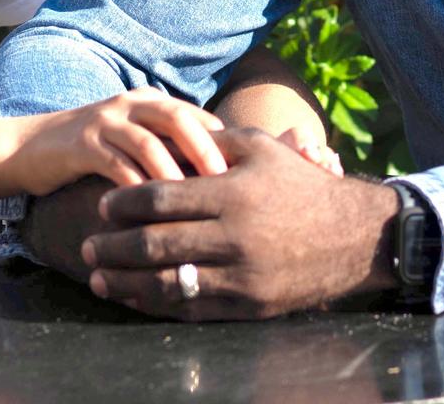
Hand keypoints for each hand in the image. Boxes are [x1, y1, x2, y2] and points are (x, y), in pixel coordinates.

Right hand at [3, 87, 226, 196]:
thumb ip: (168, 147)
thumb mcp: (133, 140)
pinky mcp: (82, 144)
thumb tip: (217, 176)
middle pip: (177, 118)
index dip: (222, 139)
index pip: (195, 114)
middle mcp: (130, 103)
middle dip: (204, 149)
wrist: (30, 148)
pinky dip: (134, 186)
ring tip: (192, 200)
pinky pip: (114, 163)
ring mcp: (105, 121)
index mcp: (149, 101)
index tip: (245, 169)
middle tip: (226, 181)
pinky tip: (148, 211)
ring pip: (147, 141)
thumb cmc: (93, 152)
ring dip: (172, 171)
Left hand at [80, 126, 398, 319]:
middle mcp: (234, 236)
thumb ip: (215, 140)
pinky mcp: (250, 306)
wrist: (355, 238)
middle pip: (156, 244)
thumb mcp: (263, 149)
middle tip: (88, 246)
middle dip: (114, 247)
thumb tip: (169, 135)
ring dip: (127, 283)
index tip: (104, 206)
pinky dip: (158, 305)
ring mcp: (242, 276)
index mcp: (233, 193)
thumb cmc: (303, 186)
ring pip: (168, 283)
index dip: (126, 203)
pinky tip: (137, 298)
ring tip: (99, 278)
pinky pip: (193, 309)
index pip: (162, 199)